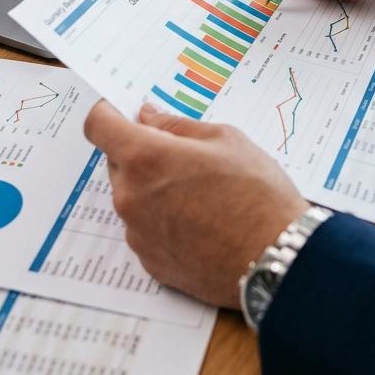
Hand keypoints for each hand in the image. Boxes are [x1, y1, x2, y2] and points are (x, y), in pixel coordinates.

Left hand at [84, 100, 308, 308]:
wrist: (276, 260)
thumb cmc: (257, 194)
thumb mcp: (226, 139)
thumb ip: (177, 126)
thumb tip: (147, 117)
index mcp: (145, 158)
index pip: (99, 125)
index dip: (108, 113)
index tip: (123, 112)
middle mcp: (130, 197)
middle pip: (118, 162)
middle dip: (142, 152)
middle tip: (185, 156)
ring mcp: (137, 234)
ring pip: (133, 196)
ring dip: (154, 187)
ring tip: (201, 193)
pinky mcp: (150, 262)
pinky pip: (146, 228)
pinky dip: (163, 219)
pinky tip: (201, 222)